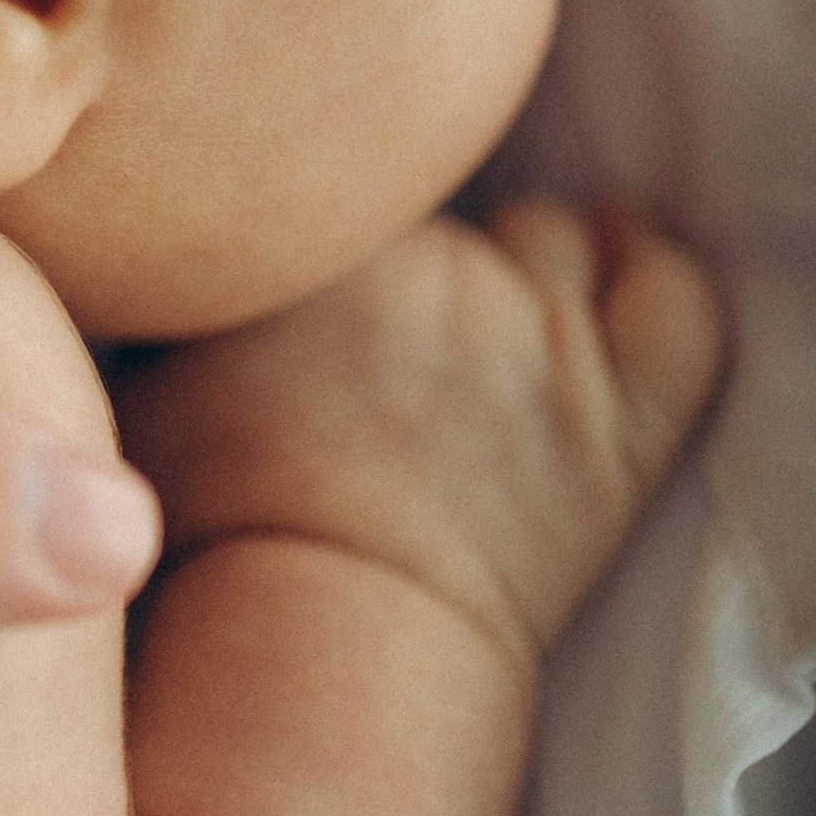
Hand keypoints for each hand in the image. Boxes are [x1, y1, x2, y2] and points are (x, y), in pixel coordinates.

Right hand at [115, 197, 723, 673]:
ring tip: (487, 320)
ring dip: (526, 266)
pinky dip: (653, 273)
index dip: (340, 225)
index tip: (321, 281)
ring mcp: (542, 338)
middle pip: (451, 210)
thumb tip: (154, 238)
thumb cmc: (214, 527)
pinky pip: (677, 297)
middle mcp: (442, 264)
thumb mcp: (138, 373)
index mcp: (329, 240)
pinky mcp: (623, 417)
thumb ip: (168, 286)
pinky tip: (622, 269)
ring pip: (555, 235)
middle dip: (424, 256)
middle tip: (387, 330)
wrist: (323, 643)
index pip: (356, 172)